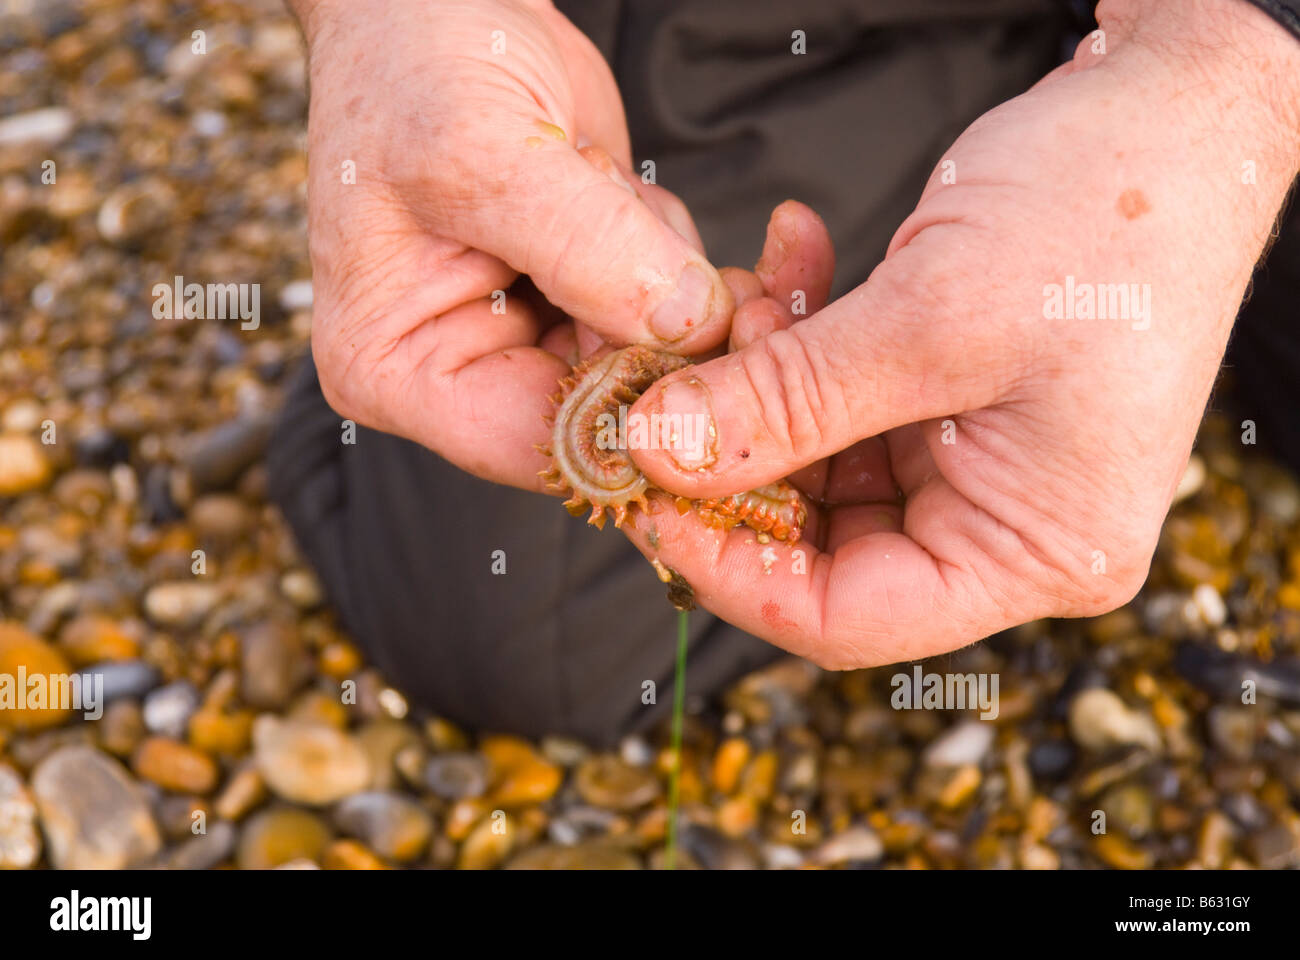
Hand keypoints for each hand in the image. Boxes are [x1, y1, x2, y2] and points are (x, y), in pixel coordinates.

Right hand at [289, 0, 734, 486]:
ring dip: (666, 277)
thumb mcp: (482, 154)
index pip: (536, 445)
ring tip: (602, 183)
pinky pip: (667, 310)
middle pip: (605, 409)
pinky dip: (674, 252)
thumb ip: (589, 251)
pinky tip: (622, 187)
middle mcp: (461, 368)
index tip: (705, 356)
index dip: (632, 416)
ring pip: (650, 359)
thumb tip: (693, 326)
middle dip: (661, 335)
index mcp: (397, 369)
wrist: (439, 0)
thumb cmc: (414, 65)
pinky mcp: (581, 293)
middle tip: (680, 253)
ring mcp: (527, 332)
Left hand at [623, 0, 1299, 667]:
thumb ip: (786, 401)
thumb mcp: (933, 320)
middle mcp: (1005, 524)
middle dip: (731, 459)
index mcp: (1034, 548)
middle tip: (661, 393)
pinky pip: (839, 397)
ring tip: (742, 300)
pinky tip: (788, 269)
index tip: (644, 500)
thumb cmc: (1113, 213)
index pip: (848, 617)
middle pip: (820, 542)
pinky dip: (799, 341)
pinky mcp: (951, 398)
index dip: (730, 570)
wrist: (1178, 104)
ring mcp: (977, 461)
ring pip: (814, 461)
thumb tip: (658, 454)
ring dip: (758, 383)